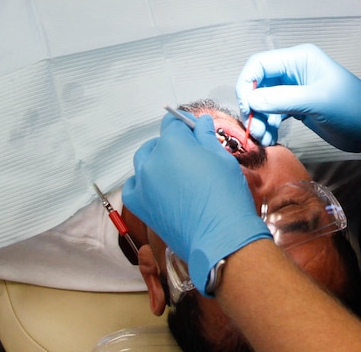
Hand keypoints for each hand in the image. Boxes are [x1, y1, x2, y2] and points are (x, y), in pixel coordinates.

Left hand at [123, 113, 270, 295]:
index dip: (186, 126)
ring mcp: (142, 184)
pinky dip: (144, 183)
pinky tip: (160, 189)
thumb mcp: (222, 158)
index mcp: (173, 144)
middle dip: (173, 145)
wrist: (220, 237)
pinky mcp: (139, 205)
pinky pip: (134, 186)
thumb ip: (206, 137)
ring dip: (158, 162)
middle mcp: (152, 161)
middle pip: (158, 143)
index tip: (195, 132)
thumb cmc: (225, 196)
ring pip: (144, 162)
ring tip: (177, 175)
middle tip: (192, 157)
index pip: (173, 123)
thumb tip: (201, 123)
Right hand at [236, 44, 360, 154]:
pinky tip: (270, 138)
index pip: (259, 64)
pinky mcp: (298, 106)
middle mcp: (294, 71)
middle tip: (255, 131)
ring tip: (264, 139)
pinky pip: (274, 112)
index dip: (247, 85)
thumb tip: (250, 101)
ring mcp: (295, 89)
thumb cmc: (352, 109)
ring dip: (260, 119)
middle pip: (259, 84)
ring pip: (264, 101)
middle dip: (253, 107)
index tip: (247, 109)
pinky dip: (268, 124)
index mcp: (299, 59)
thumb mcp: (317, 102)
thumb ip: (282, 100)